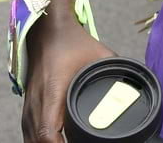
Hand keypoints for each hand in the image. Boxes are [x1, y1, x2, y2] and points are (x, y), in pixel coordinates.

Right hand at [19, 20, 114, 141]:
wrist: (47, 30)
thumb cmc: (71, 42)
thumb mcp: (99, 55)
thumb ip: (116, 71)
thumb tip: (134, 88)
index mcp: (52, 93)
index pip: (47, 132)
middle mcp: (36, 103)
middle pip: (36, 142)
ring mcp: (29, 106)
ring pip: (30, 140)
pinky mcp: (27, 107)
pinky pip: (28, 133)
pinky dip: (38, 142)